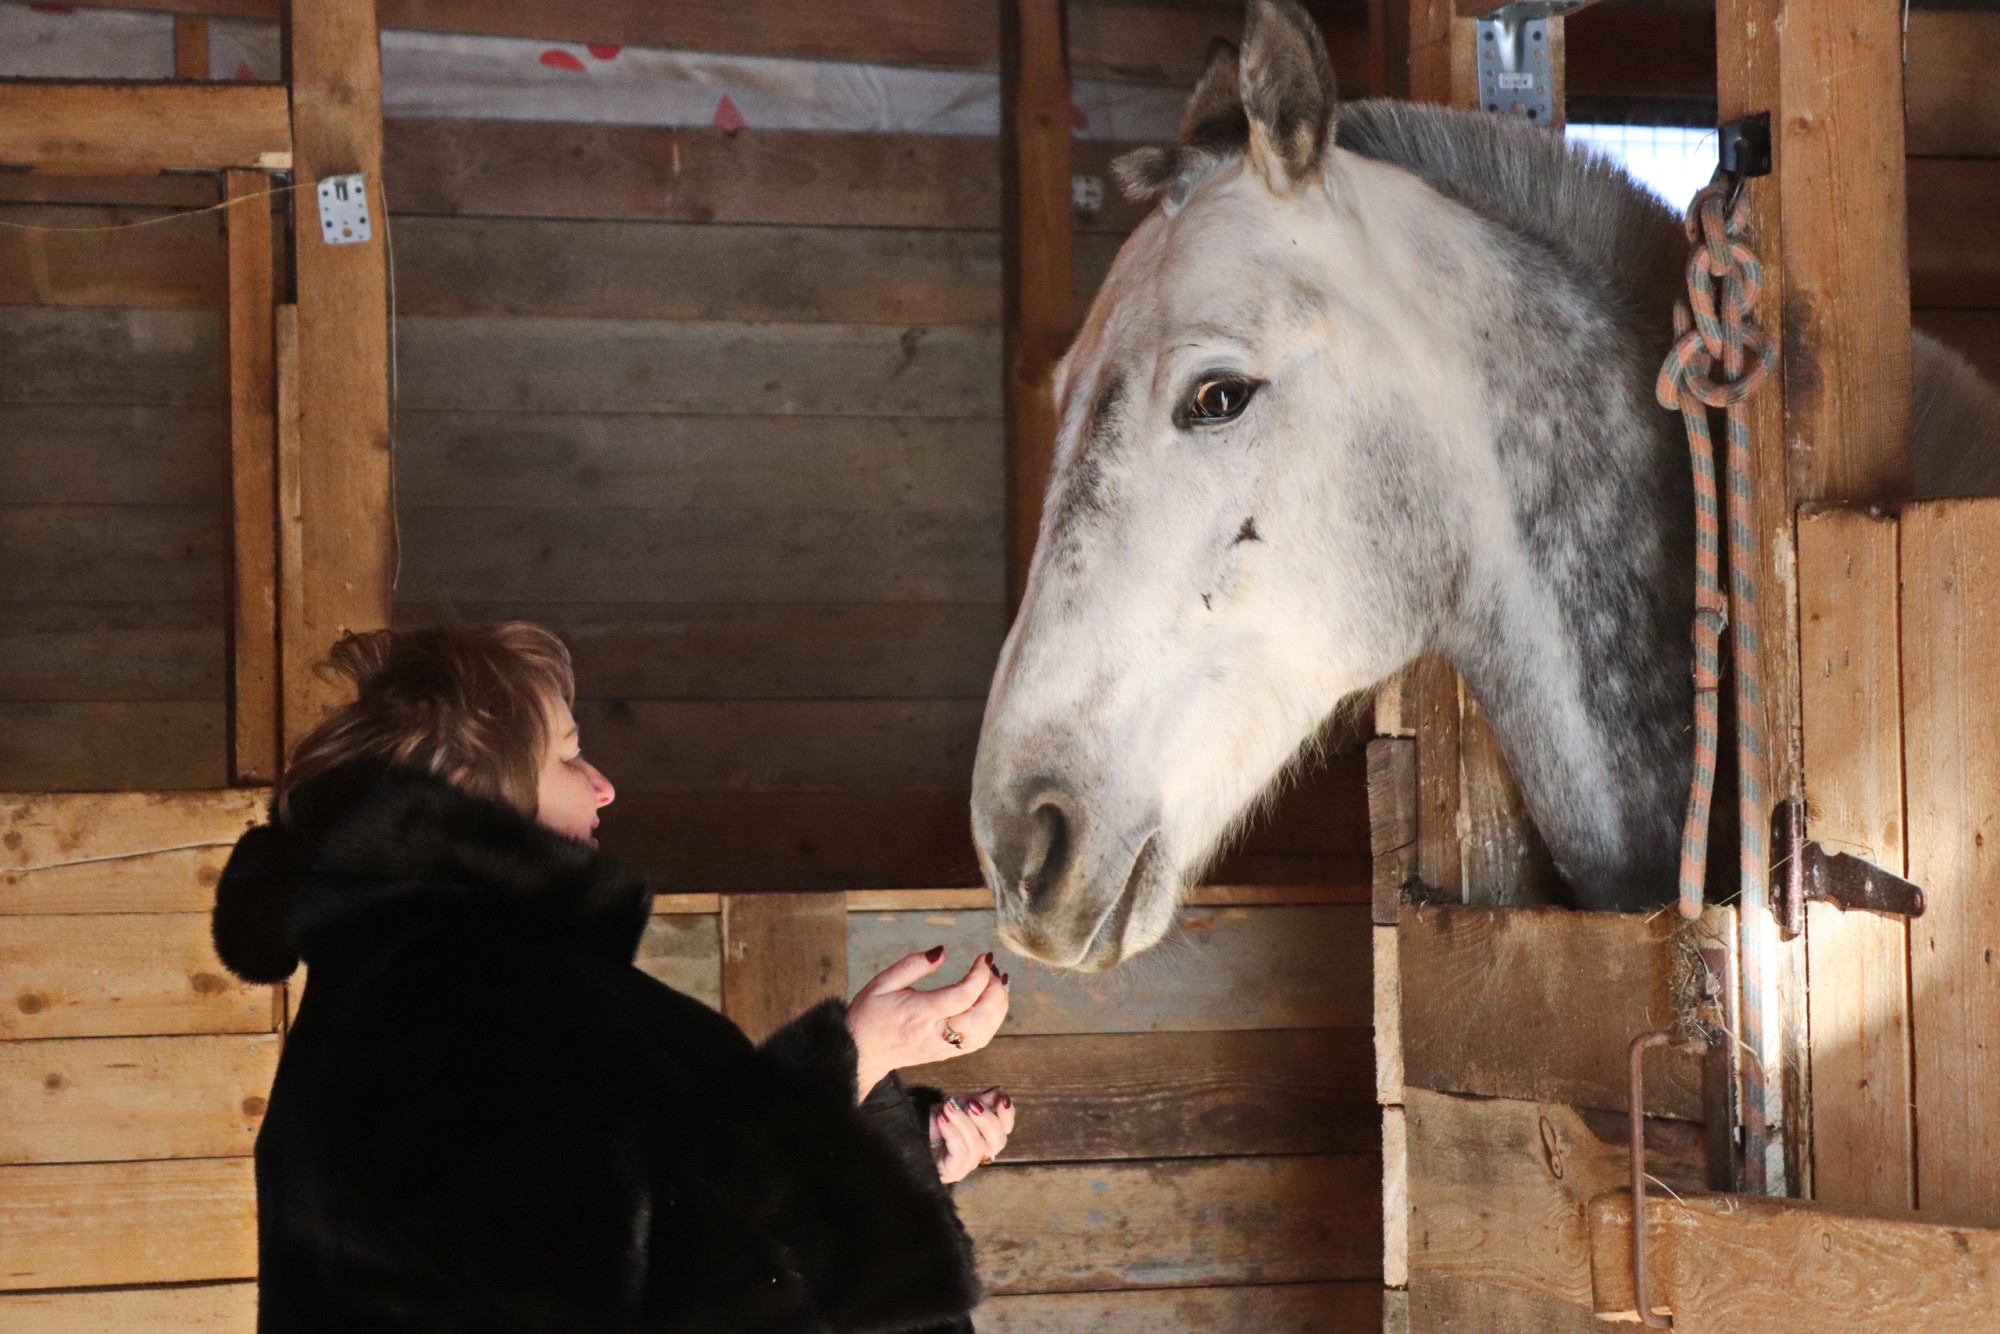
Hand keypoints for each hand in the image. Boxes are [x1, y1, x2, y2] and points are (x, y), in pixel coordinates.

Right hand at [846, 948, 1008, 1098]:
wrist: (861, 1053)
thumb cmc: (869, 1015)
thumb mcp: (883, 982)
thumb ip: (913, 965)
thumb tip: (942, 951)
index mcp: (919, 1013)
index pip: (962, 996)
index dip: (980, 975)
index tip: (983, 957)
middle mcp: (935, 1034)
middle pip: (981, 1018)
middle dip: (995, 991)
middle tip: (993, 969)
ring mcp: (943, 1047)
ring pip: (985, 1033)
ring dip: (998, 1007)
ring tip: (995, 983)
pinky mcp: (947, 1054)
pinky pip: (979, 1041)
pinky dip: (992, 1021)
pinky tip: (988, 1002)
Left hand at [931, 1087, 1014, 1184]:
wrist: (905, 1135)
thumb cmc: (931, 1122)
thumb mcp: (957, 1106)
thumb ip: (978, 1100)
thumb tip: (998, 1091)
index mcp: (982, 1138)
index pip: (1004, 1131)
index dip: (1008, 1116)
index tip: (1003, 1099)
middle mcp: (977, 1154)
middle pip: (998, 1141)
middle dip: (988, 1119)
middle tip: (972, 1103)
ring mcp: (964, 1166)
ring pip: (977, 1145)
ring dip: (962, 1121)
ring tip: (949, 1106)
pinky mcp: (951, 1172)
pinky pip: (960, 1152)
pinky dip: (953, 1132)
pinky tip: (942, 1119)